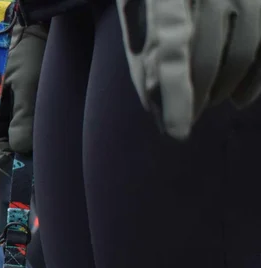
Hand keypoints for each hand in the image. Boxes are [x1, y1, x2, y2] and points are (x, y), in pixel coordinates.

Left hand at [116, 0, 260, 139]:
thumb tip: (154, 105)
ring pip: (239, 55)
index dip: (175, 97)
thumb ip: (145, 53)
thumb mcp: (141, 11)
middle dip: (196, 99)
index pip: (171, 54)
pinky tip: (240, 100)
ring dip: (223, 90)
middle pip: (206, 60)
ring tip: (210, 103)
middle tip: (189, 118)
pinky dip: (255, 81)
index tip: (177, 133)